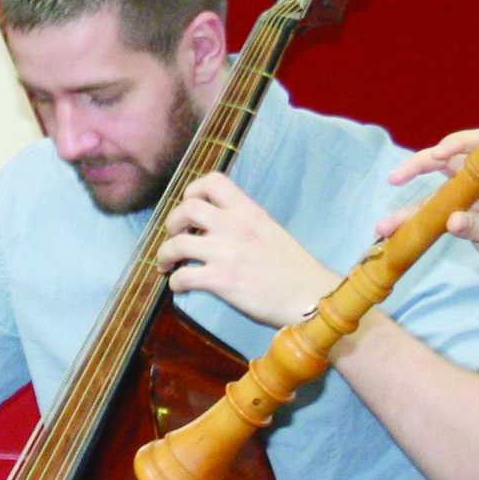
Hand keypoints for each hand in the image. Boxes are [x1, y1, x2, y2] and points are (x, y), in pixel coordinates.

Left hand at [159, 172, 339, 329]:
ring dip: (165, 255)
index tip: (191, 206)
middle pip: (187, 208)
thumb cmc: (295, 271)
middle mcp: (236, 227)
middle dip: (173, 222)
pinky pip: (183, 276)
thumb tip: (217, 228)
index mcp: (250, 212)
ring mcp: (228, 253)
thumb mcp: (272, 232)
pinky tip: (181, 287)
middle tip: (176, 237)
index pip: (214, 181)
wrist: (313, 298)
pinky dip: (175, 282)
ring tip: (168, 265)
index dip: (193, 190)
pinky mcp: (223, 281)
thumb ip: (245, 224)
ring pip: (177, 243)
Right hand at [385, 129, 478, 289]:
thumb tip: (450, 221)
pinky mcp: (466, 218)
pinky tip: (397, 234)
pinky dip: (417, 225)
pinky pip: (437, 217)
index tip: (437, 154)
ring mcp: (474, 200)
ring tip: (384, 227)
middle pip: (448, 165)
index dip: (457, 145)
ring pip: (436, 196)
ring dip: (411, 209)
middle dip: (419, 168)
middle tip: (395, 178)